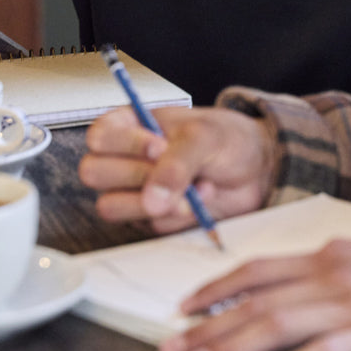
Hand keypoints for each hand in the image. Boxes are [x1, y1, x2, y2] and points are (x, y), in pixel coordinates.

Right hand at [80, 105, 277, 234]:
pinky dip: (178, 214)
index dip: (125, 144)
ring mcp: (135, 191)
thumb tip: (152, 201)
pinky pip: (148, 225)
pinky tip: (201, 200)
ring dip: (154, 200)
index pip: (98, 137)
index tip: (159, 146)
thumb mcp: (205, 137)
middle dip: (137, 174)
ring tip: (193, 187)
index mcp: (130, 126)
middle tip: (174, 169)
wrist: (257, 170)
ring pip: (110, 206)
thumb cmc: (228, 141)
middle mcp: (124, 159)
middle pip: (94, 173)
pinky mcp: (152, 218)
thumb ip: (176, 163)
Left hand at [158, 239, 350, 350]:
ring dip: (232, 347)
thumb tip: (296, 275)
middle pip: (258, 301)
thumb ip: (333, 264)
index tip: (184, 308)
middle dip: (208, 327)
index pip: (259, 269)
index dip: (216, 288)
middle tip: (171, 350)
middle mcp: (336, 274)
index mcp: (331, 254)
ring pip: (280, 325)